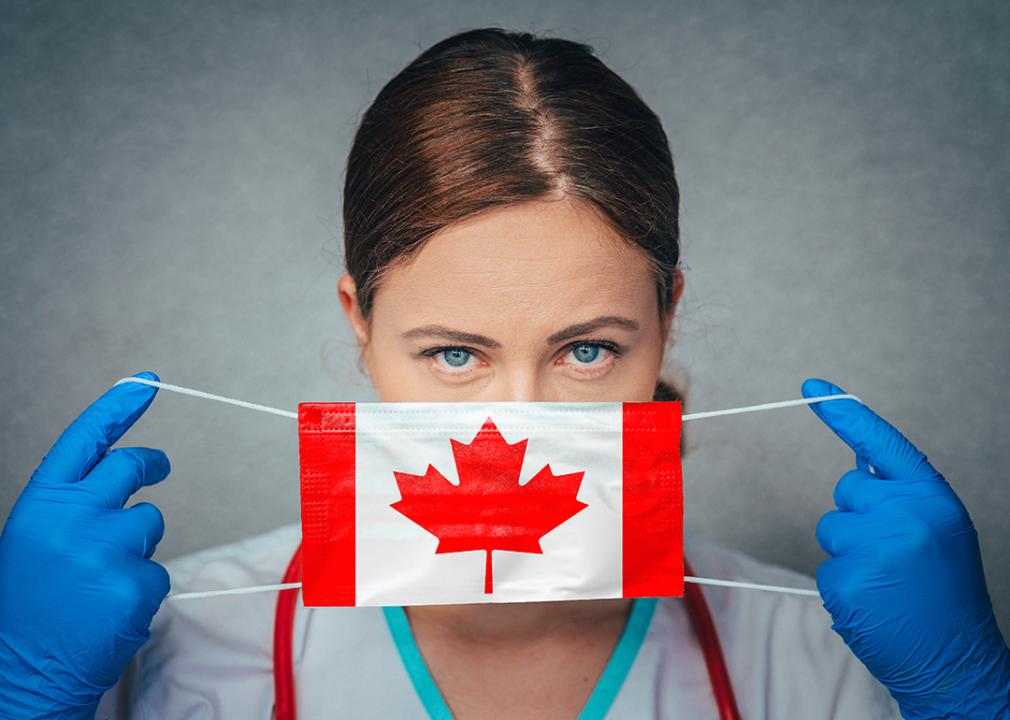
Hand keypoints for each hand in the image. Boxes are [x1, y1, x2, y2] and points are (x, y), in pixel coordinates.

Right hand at [0, 371, 170, 718]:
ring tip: (98, 581)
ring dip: (137, 545)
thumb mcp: (35, 540)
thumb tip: (120, 467)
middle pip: (131, 466)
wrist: (22, 672)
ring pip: (150, 521)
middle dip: (149, 465)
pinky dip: (142, 587)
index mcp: (41, 504)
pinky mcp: (135, 581)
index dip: (118, 406)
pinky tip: (110, 609)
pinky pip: (158, 569)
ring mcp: (106, 548)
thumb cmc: (29, 606)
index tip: (146, 382)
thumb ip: (72, 502)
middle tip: (157, 468)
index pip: (85, 439)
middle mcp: (72, 518)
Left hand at [803, 378, 1009, 718]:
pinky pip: (826, 567)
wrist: (957, 660)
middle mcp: (905, 516)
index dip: (844, 413)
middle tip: (893, 554)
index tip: (811, 386)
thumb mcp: (937, 529)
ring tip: (887, 582)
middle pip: (846, 490)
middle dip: (858, 516)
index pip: (882, 443)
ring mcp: (874, 549)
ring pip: (830, 529)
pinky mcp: (848, 581)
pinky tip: (875, 603)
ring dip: (848, 552)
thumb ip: (901, 494)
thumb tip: (859, 460)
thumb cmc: (945, 592)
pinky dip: (843, 585)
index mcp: (932, 499)